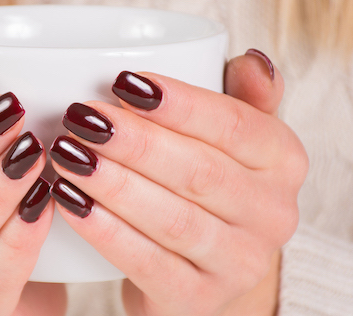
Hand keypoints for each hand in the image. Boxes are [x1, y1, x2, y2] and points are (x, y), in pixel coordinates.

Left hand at [49, 51, 306, 314]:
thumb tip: (250, 60)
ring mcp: (240, 262)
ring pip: (173, 219)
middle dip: (134, 142)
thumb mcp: (235, 136)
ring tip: (67, 154)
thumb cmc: (212, 183)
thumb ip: (244, 97)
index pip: (234, 125)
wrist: (207, 263)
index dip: (178, 104)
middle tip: (80, 118)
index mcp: (284, 160)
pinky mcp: (199, 299)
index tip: (121, 82)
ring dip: (113, 184)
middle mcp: (274, 214)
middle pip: (199, 172)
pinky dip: (107, 232)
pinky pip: (149, 264)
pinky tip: (71, 203)